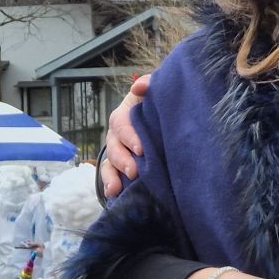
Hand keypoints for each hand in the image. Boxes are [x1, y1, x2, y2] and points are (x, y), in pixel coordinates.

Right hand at [102, 74, 152, 196]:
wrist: (169, 118)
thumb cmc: (161, 103)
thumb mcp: (156, 92)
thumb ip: (150, 84)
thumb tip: (138, 87)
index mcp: (126, 113)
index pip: (121, 122)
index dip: (129, 136)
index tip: (141, 150)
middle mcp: (119, 132)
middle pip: (113, 145)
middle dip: (122, 159)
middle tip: (134, 171)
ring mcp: (119, 149)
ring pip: (109, 162)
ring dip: (112, 175)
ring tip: (117, 187)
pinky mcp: (121, 165)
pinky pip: (111, 175)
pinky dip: (110, 184)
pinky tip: (114, 194)